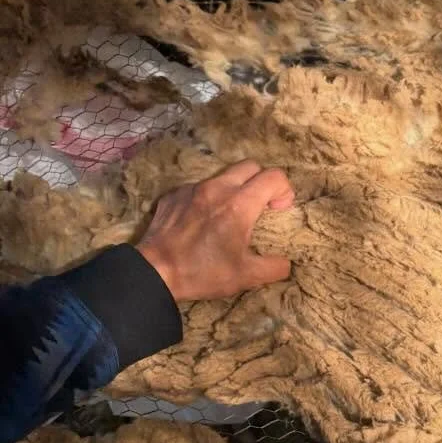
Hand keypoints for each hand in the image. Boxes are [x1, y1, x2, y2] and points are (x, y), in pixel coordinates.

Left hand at [136, 160, 293, 302]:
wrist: (154, 271)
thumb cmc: (202, 272)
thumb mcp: (245, 277)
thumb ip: (274, 267)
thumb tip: (286, 263)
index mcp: (239, 204)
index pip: (274, 177)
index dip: (284, 191)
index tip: (279, 210)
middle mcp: (218, 188)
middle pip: (251, 166)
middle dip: (262, 182)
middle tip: (260, 207)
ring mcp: (193, 188)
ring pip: (224, 175)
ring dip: (236, 188)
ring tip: (231, 213)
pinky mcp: (174, 194)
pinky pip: (200, 187)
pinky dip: (210, 198)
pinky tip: (203, 220)